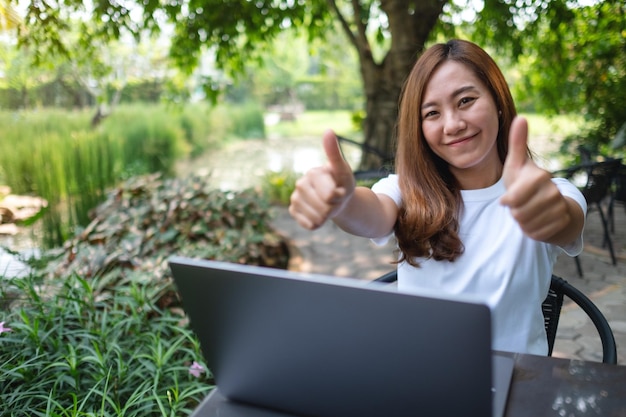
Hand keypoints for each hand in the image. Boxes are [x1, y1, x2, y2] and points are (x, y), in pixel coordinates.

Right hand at [289, 130, 355, 229]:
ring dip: (327, 216)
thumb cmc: (341, 183)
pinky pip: (310, 225)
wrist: (337, 198)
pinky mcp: (293, 211)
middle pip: (324, 208)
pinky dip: (319, 223)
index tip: (339, 190)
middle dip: (334, 207)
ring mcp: (295, 198)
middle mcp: (300, 184)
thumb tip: (328, 130)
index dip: (339, 196)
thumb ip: (334, 153)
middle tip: (334, 199)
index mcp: (312, 173)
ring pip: (318, 218)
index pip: (330, 195)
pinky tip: (319, 213)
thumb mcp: (343, 170)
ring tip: (328, 205)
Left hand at [500, 117, 570, 241]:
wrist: (549, 202)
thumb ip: (516, 143)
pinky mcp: (563, 223)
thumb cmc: (526, 181)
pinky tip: (535, 221)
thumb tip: (521, 117)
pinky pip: (536, 234)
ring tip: (527, 211)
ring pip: (527, 225)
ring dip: (522, 222)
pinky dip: (531, 231)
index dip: (506, 202)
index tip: (506, 199)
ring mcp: (560, 208)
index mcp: (539, 176)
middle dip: (514, 212)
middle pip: (518, 214)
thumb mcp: (517, 163)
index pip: (512, 200)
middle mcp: (553, 191)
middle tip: (519, 205)